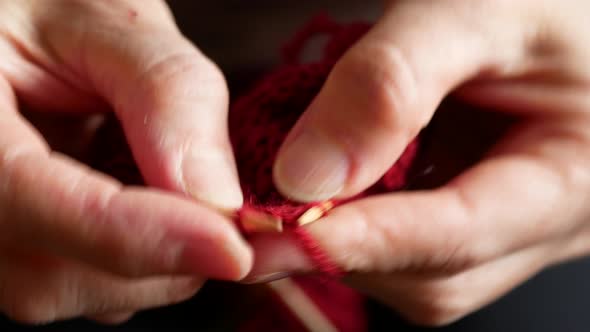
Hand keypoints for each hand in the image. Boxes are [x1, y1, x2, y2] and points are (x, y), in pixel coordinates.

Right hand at [0, 0, 250, 323]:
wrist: (17, 27)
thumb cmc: (49, 10)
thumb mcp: (106, 19)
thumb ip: (166, 91)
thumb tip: (217, 195)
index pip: (37, 204)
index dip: (144, 236)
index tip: (233, 246)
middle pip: (58, 274)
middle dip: (170, 261)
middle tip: (253, 229)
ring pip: (74, 289)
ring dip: (160, 261)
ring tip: (197, 199)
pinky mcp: (16, 245)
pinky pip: (82, 280)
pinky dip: (144, 257)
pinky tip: (160, 206)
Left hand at [249, 0, 589, 325]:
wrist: (554, 5)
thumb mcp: (476, 11)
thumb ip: (392, 84)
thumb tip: (306, 175)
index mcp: (572, 181)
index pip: (458, 237)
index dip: (360, 242)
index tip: (271, 235)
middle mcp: (545, 223)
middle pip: (432, 274)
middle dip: (343, 249)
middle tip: (263, 217)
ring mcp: (510, 224)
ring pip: (415, 271)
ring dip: (346, 240)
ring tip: (296, 196)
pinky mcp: (476, 211)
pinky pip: (411, 244)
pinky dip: (360, 221)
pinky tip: (333, 185)